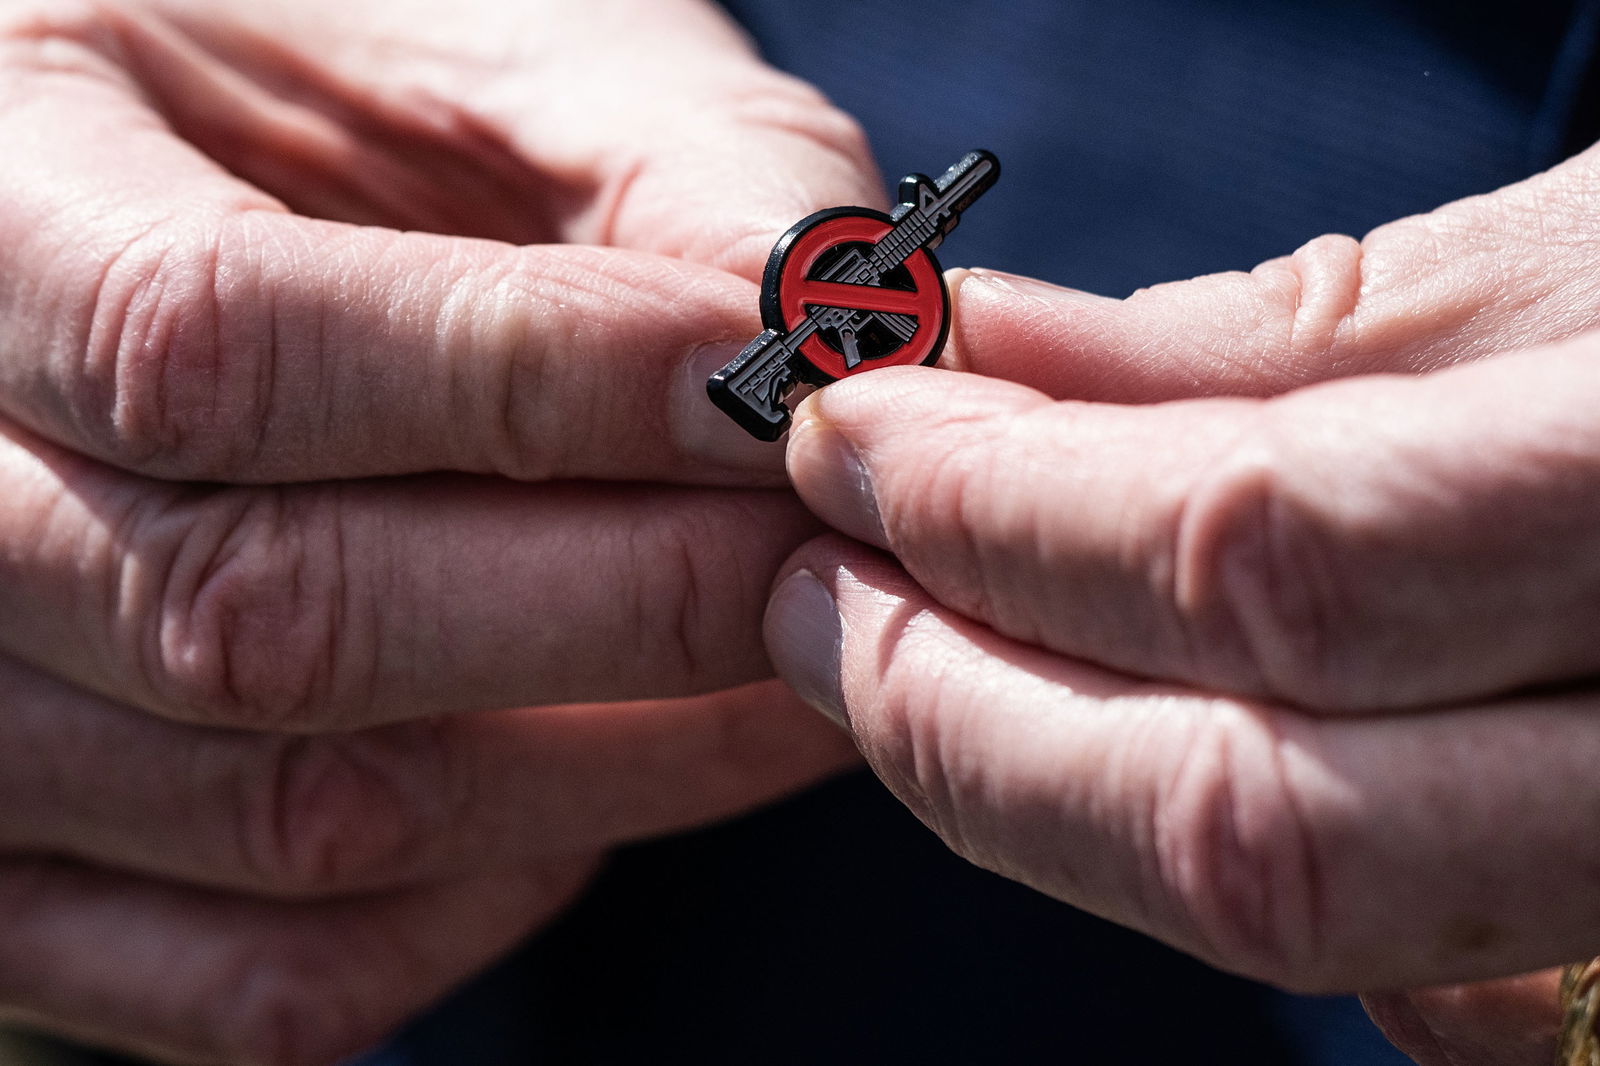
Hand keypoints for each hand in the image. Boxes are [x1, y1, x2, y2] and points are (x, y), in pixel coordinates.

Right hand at [0, 0, 871, 1059]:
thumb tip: (844, 366)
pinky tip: (600, 778)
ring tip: (787, 655)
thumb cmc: (350, 85)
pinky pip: (263, 979)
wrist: (207, 200)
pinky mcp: (48, 870)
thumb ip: (673, 173)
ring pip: (285, 822)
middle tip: (825, 552)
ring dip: (609, 762)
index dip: (530, 388)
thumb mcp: (486, 40)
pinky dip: (480, 902)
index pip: (206, 344)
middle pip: (252, 622)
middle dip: (619, 605)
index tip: (769, 398)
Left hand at [764, 141, 1599, 1060]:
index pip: (1269, 568)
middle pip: (1259, 833)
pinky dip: (1186, 850)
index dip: (1000, 508)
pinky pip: (1400, 986)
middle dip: (959, 699)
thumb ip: (1259, 349)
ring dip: (1029, 781)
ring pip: (1304, 931)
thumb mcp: (1562, 281)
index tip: (842, 434)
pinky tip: (1092, 733)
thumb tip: (964, 362)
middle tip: (821, 577)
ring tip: (892, 641)